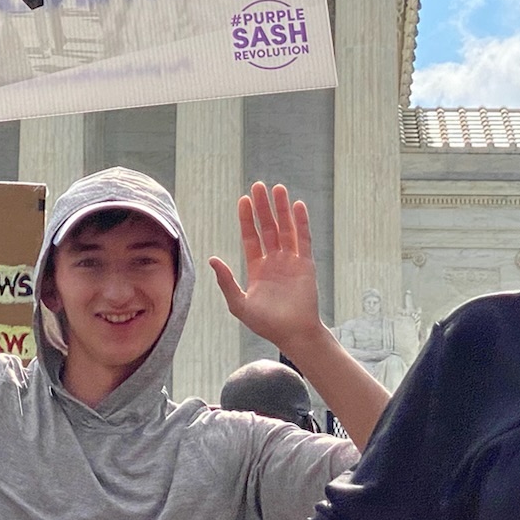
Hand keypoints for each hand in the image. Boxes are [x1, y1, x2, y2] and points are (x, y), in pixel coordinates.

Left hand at [209, 182, 324, 352]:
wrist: (293, 334)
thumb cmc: (266, 324)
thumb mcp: (239, 303)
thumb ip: (226, 281)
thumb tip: (212, 259)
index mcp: (257, 268)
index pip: (250, 237)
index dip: (246, 219)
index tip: (243, 200)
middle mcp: (274, 261)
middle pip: (267, 227)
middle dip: (262, 207)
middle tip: (258, 185)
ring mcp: (291, 261)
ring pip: (285, 229)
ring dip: (282, 209)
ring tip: (277, 188)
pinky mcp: (306, 264)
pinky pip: (303, 239)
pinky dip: (301, 223)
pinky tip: (297, 206)